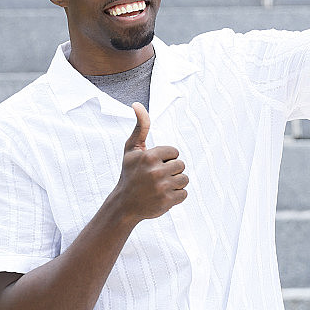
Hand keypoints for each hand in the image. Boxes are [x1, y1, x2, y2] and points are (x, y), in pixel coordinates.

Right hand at [113, 103, 187, 222]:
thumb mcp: (131, 149)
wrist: (124, 205)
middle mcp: (156, 171)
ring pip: (184, 179)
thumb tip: (136, 104)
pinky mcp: (167, 201)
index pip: (175, 152)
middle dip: (172, 170)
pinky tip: (163, 196)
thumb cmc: (130, 173)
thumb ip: (140, 126)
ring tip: (161, 186)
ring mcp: (162, 187)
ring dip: (176, 183)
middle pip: (181, 165)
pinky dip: (176, 196)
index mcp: (149, 156)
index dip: (166, 158)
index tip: (154, 164)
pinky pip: (184, 194)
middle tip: (157, 177)